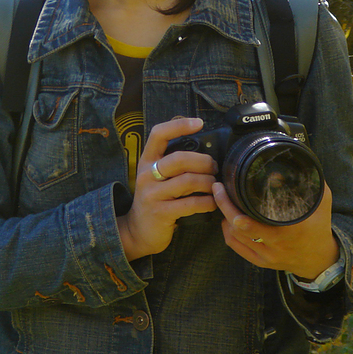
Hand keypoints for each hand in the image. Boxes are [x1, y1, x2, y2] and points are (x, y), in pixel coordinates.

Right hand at [117, 116, 217, 260]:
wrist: (138, 230)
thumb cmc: (155, 199)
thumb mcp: (155, 176)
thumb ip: (172, 162)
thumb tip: (201, 146)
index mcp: (146, 160)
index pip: (158, 134)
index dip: (179, 125)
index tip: (198, 123)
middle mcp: (146, 174)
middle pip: (180, 158)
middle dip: (204, 162)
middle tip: (214, 168)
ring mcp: (152, 194)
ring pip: (188, 181)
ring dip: (209, 183)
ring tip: (214, 186)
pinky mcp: (161, 212)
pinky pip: (191, 203)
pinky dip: (207, 202)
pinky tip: (212, 202)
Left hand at [212, 181, 338, 280]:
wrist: (320, 259)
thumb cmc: (319, 227)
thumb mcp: (320, 203)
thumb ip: (312, 184)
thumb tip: (300, 161)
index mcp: (288, 230)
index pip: (248, 220)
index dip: (232, 204)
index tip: (225, 186)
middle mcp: (275, 245)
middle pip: (237, 227)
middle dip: (223, 206)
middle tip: (218, 189)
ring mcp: (267, 256)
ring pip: (234, 237)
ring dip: (225, 218)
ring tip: (224, 202)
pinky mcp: (261, 262)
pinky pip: (236, 247)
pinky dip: (228, 233)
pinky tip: (227, 221)